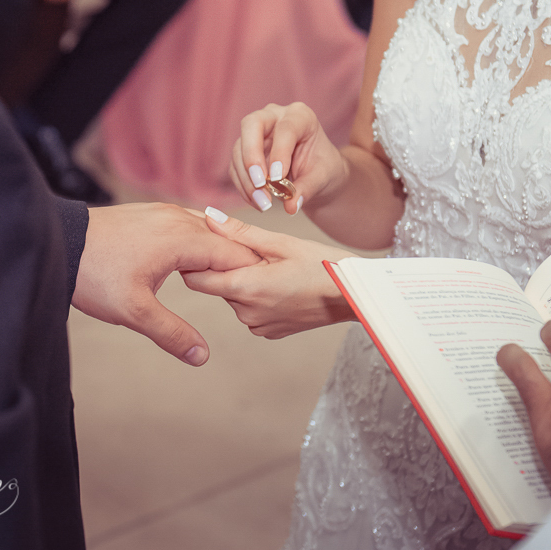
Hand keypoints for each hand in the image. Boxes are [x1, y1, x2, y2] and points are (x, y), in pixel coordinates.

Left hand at [73, 203, 260, 364]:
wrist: (57, 241)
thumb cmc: (94, 274)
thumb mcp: (133, 311)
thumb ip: (172, 333)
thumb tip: (202, 357)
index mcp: (182, 239)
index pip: (235, 255)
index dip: (253, 275)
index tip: (268, 294)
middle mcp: (178, 219)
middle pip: (226, 241)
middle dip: (240, 266)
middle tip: (256, 291)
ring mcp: (164, 212)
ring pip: (207, 230)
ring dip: (219, 252)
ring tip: (228, 280)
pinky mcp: (151, 213)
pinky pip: (188, 224)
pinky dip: (199, 241)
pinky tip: (194, 261)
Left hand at [181, 209, 355, 338]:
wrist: (354, 297)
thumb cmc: (322, 265)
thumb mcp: (282, 242)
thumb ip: (240, 233)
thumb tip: (208, 217)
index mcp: (247, 288)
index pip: (197, 279)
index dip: (195, 260)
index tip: (204, 245)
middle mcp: (247, 313)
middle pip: (217, 286)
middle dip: (226, 267)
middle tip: (252, 250)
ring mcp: (258, 326)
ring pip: (234, 296)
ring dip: (243, 281)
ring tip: (271, 266)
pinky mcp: (269, 332)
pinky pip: (250, 309)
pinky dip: (257, 296)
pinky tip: (280, 283)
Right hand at [231, 102, 347, 213]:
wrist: (315, 174)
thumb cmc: (322, 168)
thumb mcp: (322, 177)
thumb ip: (307, 188)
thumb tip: (291, 205)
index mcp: (300, 116)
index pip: (285, 128)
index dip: (279, 152)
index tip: (278, 178)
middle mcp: (274, 117)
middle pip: (251, 124)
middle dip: (252, 155)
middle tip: (260, 183)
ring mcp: (256, 132)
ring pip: (239, 148)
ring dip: (246, 178)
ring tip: (262, 202)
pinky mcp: (244, 150)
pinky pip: (236, 167)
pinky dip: (243, 186)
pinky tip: (256, 201)